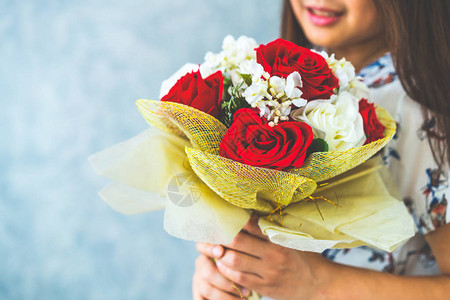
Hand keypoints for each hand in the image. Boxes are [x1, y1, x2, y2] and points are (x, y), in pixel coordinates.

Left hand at [196, 214, 330, 299]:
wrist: (318, 284)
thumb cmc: (304, 257)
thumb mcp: (293, 238)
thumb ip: (272, 228)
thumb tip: (249, 212)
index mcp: (279, 239)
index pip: (251, 225)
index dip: (233, 220)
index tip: (220, 215)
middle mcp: (273, 255)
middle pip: (238, 242)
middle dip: (220, 236)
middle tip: (209, 231)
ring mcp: (268, 273)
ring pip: (234, 261)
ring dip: (220, 255)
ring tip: (213, 248)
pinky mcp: (264, 287)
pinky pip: (239, 278)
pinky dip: (226, 270)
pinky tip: (222, 264)